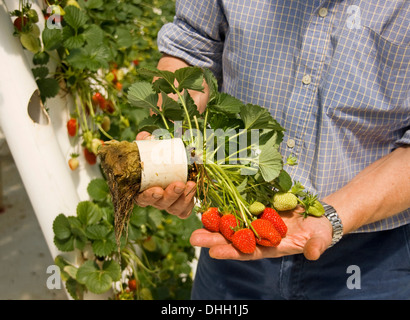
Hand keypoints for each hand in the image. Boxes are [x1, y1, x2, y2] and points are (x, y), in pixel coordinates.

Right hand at [134, 131, 196, 218]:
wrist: (173, 161)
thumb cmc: (156, 157)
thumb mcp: (150, 148)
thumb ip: (146, 141)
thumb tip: (145, 136)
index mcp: (142, 190)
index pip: (142, 199)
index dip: (149, 197)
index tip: (157, 189)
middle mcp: (155, 200)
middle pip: (161, 204)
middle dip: (171, 195)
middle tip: (179, 184)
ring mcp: (168, 204)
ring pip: (174, 208)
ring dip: (184, 199)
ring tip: (191, 184)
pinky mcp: (181, 205)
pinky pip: (184, 211)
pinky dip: (190, 204)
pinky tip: (194, 191)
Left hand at [190, 206, 332, 260]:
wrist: (319, 216)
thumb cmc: (320, 232)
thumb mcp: (320, 239)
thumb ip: (315, 247)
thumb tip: (313, 255)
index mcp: (272, 248)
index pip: (249, 252)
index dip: (232, 253)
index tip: (213, 253)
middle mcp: (261, 237)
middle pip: (234, 239)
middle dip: (214, 239)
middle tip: (193, 238)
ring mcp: (259, 223)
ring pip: (234, 224)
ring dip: (216, 224)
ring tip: (196, 223)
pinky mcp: (260, 210)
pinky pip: (241, 208)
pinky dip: (228, 208)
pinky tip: (212, 206)